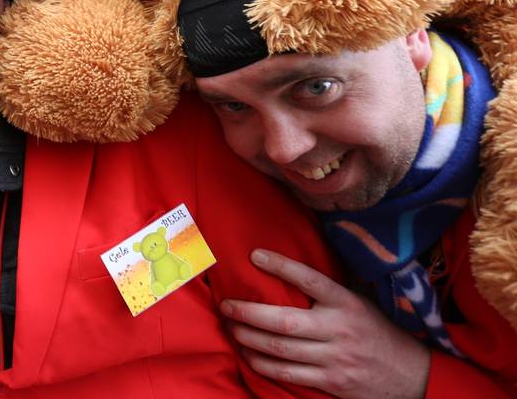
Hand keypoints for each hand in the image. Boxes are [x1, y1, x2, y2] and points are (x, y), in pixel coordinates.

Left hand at [221, 248, 429, 398]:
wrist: (411, 376)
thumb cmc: (376, 333)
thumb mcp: (359, 304)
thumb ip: (328, 292)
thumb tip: (288, 270)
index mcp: (347, 303)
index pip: (310, 279)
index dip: (281, 266)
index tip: (255, 255)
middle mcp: (339, 329)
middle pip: (284, 320)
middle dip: (248, 312)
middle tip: (226, 306)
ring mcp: (335, 358)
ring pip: (280, 348)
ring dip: (248, 338)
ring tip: (231, 328)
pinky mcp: (331, 382)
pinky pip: (287, 373)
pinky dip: (262, 364)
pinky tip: (248, 355)